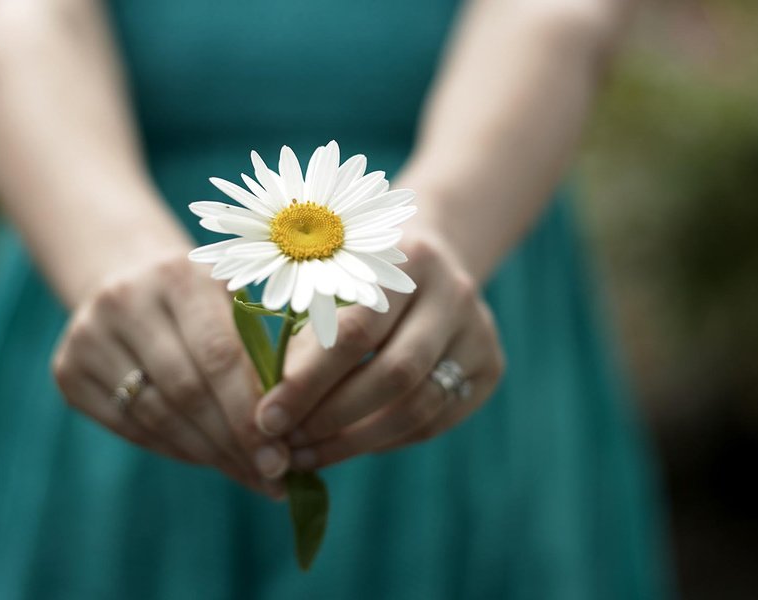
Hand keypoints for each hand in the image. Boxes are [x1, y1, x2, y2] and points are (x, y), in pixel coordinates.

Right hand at [51, 249, 289, 496]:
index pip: (219, 355)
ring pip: (156, 416)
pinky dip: (173, 448)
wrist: (126, 278)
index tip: (281, 456)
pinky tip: (207, 459)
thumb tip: (293, 431)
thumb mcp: (233, 301)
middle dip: (233, 442)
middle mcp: (124, 300)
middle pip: (186, 391)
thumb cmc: (202, 298)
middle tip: (270, 476)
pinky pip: (129, 427)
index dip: (249, 413)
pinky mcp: (67, 369)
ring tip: (247, 474)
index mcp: (177, 275)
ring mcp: (87, 335)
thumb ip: (262, 350)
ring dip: (207, 454)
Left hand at [254, 232, 504, 469]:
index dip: (307, 383)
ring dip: (355, 441)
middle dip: (332, 418)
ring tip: (307, 455)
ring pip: (418, 407)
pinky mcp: (490, 368)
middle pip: (395, 374)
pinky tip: (345, 445)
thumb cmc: (356, 274)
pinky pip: (434, 422)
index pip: (356, 332)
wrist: (429, 262)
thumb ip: (301, 338)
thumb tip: (268, 412)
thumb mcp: (328, 284)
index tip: (267, 418)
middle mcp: (453, 293)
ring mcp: (479, 332)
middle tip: (286, 445)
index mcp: (407, 259)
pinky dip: (383, 441)